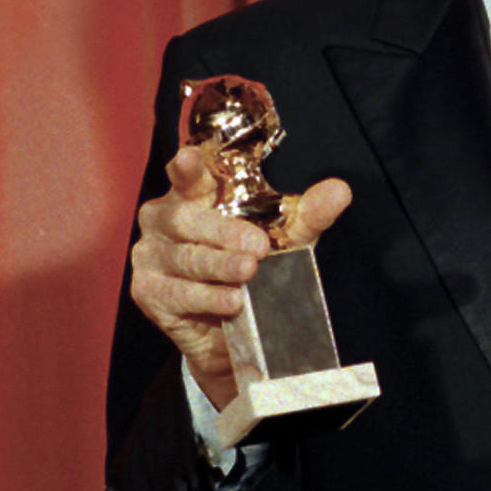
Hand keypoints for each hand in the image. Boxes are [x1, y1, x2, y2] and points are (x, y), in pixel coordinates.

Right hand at [128, 145, 352, 412]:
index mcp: (192, 196)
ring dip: (218, 266)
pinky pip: (179, 293)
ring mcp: (151, 255)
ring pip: (185, 257)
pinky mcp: (149, 292)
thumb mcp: (285, 237)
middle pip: (187, 218)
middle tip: (258, 246)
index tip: (190, 160)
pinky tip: (232, 302)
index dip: (186, 168)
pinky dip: (208, 297)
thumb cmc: (251, 264)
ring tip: (248, 271)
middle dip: (223, 232)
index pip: (186, 175)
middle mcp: (164, 219)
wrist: (235, 330)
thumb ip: (308, 213)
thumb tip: (340, 191)